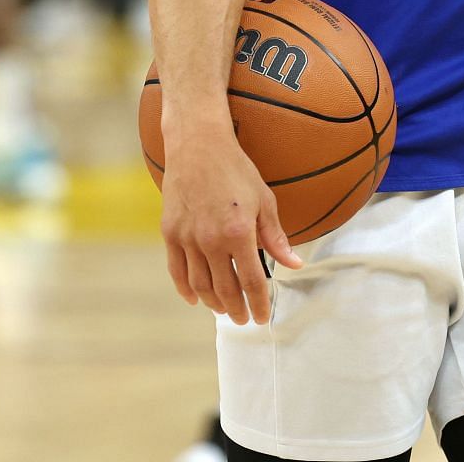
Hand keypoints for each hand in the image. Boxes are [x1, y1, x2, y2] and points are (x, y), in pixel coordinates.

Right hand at [159, 126, 301, 324]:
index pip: (252, 281)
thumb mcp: (264, 200)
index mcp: (239, 232)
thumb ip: (276, 237)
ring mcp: (188, 237)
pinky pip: (177, 271)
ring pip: (200, 285)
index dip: (259, 303)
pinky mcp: (170, 232)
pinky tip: (195, 299)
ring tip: (224, 309)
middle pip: (225, 289)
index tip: (262, 317)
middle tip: (244, 319)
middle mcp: (211, 240)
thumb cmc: (235, 169)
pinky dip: (185, 289)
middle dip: (237, 309)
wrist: (198, 145)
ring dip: (213, 303)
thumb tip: (293, 265)